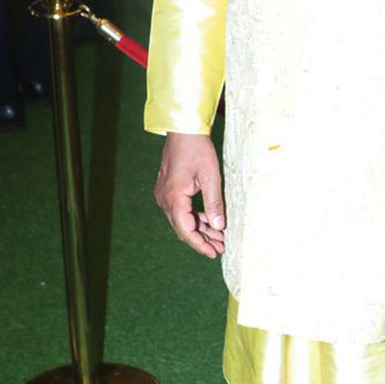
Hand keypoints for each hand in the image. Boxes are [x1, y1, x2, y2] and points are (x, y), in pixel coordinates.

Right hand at [154, 132, 224, 257]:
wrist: (183, 130)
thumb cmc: (197, 149)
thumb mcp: (211, 176)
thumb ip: (214, 203)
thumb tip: (219, 226)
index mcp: (174, 197)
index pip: (186, 230)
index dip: (200, 244)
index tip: (213, 253)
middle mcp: (165, 199)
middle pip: (182, 228)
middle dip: (201, 240)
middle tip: (220, 248)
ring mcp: (164, 194)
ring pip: (181, 220)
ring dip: (199, 229)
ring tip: (218, 238)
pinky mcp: (167, 190)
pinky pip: (180, 210)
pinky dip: (193, 217)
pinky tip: (208, 222)